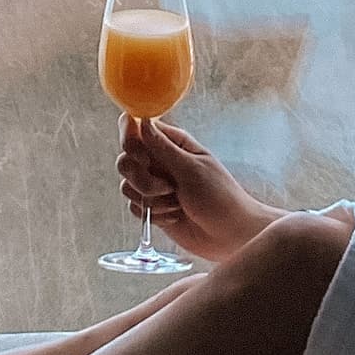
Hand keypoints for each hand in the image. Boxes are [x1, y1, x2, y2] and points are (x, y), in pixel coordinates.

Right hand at [116, 119, 280, 265]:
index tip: (144, 157)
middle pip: (125, 160)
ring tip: (176, 203)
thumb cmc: (219, 196)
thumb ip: (162, 147)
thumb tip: (140, 119)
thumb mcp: (192, 169)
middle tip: (168, 187)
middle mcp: (159, 161)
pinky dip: (153, 214)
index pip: (136, 127)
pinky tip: (174, 216)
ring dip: (150, 199)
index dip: (130, 139)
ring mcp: (154, 185)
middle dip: (142, 178)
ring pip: (127, 185)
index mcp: (172, 143)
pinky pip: (133, 207)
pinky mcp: (152, 207)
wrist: (229, 235)